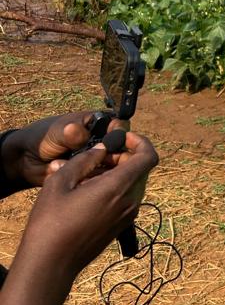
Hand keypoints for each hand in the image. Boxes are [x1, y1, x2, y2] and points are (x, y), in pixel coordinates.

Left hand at [3, 111, 128, 188]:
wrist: (24, 160)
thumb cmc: (42, 137)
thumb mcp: (55, 132)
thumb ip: (68, 133)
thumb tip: (76, 130)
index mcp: (96, 124)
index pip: (118, 128)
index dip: (121, 135)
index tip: (113, 144)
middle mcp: (100, 142)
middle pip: (120, 149)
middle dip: (113, 157)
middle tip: (101, 162)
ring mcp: (96, 159)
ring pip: (111, 166)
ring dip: (99, 170)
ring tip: (79, 171)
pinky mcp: (89, 175)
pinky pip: (97, 179)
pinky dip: (89, 180)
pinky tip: (77, 179)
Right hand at [18, 131, 156, 279]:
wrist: (51, 264)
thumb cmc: (50, 223)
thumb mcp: (60, 182)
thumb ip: (84, 160)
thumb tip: (102, 150)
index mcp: (119, 188)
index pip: (149, 156)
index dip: (140, 141)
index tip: (122, 137)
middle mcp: (130, 201)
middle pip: (141, 168)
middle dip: (124, 156)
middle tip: (97, 156)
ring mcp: (128, 215)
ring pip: (134, 183)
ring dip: (118, 172)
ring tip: (87, 174)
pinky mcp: (121, 226)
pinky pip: (127, 198)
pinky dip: (115, 187)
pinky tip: (88, 191)